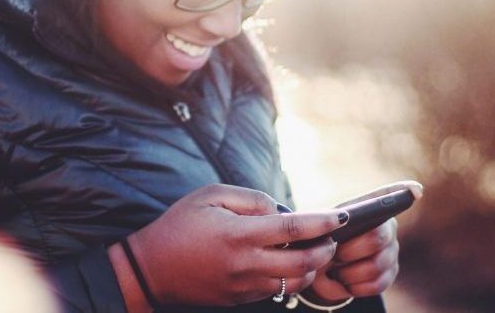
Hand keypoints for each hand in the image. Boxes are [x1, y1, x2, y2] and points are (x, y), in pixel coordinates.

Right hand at [122, 184, 349, 306]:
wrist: (152, 269)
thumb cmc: (180, 225)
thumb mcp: (210, 195)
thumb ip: (250, 199)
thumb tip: (281, 210)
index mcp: (238, 234)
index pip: (294, 228)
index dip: (323, 222)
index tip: (342, 216)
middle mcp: (245, 263)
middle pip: (304, 262)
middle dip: (326, 249)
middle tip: (330, 237)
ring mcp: (245, 285)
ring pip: (296, 282)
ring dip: (312, 267)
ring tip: (312, 250)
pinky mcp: (241, 298)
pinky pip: (277, 290)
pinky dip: (291, 277)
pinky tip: (288, 262)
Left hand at [305, 181, 421, 302]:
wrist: (317, 270)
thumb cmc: (317, 243)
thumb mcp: (315, 231)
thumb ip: (327, 225)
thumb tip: (343, 221)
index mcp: (366, 209)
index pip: (387, 196)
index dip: (403, 191)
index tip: (415, 190)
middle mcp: (386, 226)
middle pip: (377, 237)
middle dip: (351, 251)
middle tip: (333, 255)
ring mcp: (391, 250)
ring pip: (377, 265)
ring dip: (350, 272)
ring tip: (336, 270)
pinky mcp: (390, 273)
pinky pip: (377, 283)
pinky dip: (356, 286)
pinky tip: (346, 281)